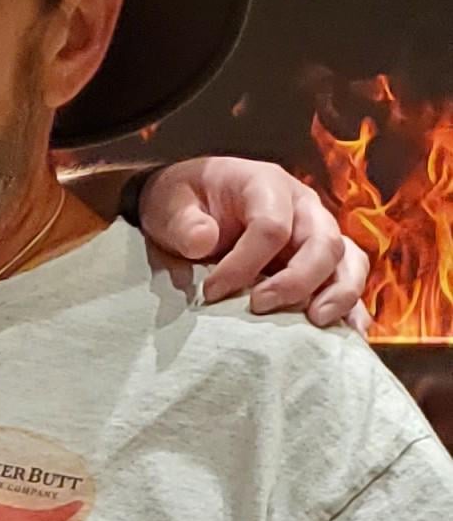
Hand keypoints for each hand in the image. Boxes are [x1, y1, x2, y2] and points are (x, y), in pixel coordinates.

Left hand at [138, 153, 369, 330]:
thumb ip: (183, 223)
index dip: (243, 264)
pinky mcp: (324, 261)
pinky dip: (352, 308)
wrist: (193, 207)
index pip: (270, 225)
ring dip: (338, 294)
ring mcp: (318, 233)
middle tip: (260, 307)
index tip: (211, 293)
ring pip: (348, 260)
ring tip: (316, 322)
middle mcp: (303, 207)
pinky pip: (350, 279)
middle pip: (322, 242)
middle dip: (297, 281)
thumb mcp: (169, 205)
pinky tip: (348, 335)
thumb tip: (203, 241)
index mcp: (265, 184)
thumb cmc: (184, 204)